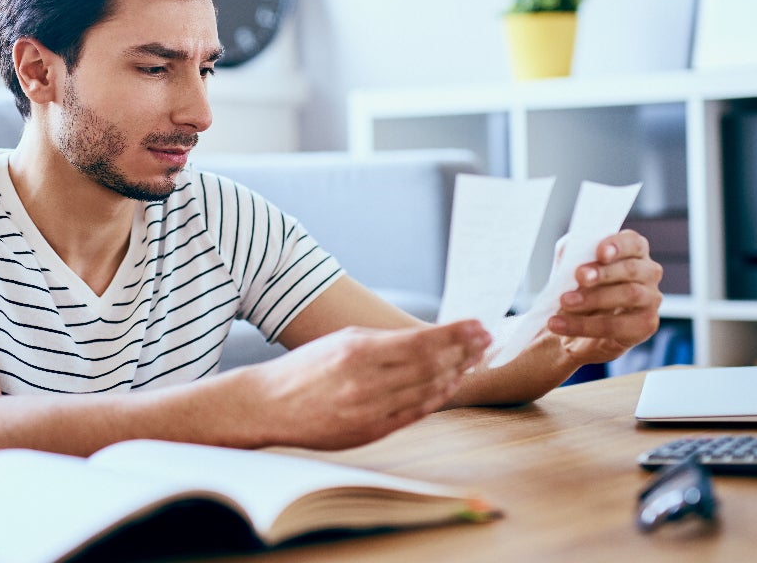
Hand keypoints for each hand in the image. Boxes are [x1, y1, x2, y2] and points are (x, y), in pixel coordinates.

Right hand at [245, 320, 489, 449]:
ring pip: (428, 390)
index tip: (477, 324)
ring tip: (475, 358)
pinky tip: (452, 383)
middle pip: (433, 365)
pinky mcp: (371, 431)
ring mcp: (370, 409)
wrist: (270, 406)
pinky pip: (415, 412)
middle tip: (486, 339)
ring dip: (457, 372)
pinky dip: (437, 397)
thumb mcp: (343, 339)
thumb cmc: (307, 368)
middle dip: (465, 350)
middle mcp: (367, 381)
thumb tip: (430, 339)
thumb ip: (385, 340)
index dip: (456, 333)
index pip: (423, 341)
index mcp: (359, 350)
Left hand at [547, 229, 661, 365]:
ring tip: (565, 302)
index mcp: (634, 250)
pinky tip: (561, 325)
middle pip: (631, 269)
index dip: (618, 245)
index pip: (632, 242)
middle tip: (579, 277)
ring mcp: (651, 299)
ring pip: (628, 296)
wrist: (577, 323)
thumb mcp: (572, 265)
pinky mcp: (645, 325)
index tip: (600, 252)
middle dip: (603, 273)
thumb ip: (573, 255)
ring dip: (593, 299)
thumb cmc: (580, 286)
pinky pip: (617, 326)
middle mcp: (649, 272)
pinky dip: (585, 326)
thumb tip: (572, 255)